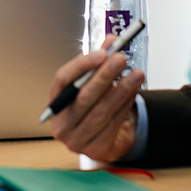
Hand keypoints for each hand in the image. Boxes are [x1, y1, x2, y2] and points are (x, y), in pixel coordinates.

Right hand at [48, 36, 143, 161]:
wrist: (99, 141)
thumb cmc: (90, 109)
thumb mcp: (89, 85)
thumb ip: (99, 63)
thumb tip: (112, 41)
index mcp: (54, 103)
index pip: (62, 80)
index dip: (82, 65)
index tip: (101, 53)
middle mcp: (61, 124)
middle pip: (83, 97)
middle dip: (104, 75)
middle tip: (120, 59)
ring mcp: (77, 140)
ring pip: (102, 111)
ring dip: (122, 90)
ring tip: (136, 74)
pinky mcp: (96, 149)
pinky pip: (114, 123)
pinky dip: (126, 105)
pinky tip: (134, 91)